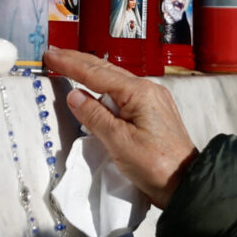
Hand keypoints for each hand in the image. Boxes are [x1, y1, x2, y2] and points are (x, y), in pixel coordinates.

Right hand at [44, 48, 197, 208]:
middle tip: (55, 54)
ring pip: (114, 80)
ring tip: (68, 65)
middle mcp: (147, 90)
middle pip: (106, 71)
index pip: (96, 74)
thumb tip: (74, 95)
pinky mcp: (152, 111)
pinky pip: (122, 92)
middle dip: (78, 61)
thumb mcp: (118, 141)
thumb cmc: (156, 165)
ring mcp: (152, 99)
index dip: (70, 64)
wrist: (185, 183)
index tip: (51, 56)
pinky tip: (94, 88)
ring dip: (90, 73)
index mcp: (139, 93)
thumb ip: (94, 116)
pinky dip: (103, 87)